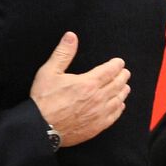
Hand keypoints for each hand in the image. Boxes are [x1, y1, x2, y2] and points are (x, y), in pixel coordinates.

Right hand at [30, 32, 129, 146]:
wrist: (41, 128)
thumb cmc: (44, 100)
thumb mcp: (49, 72)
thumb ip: (63, 53)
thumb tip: (71, 37)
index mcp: (88, 83)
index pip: (109, 71)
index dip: (116, 65)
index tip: (120, 62)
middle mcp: (97, 98)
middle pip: (117, 85)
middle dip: (122, 76)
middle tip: (125, 72)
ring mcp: (98, 114)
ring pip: (118, 100)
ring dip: (123, 91)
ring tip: (125, 87)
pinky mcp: (96, 127)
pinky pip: (114, 116)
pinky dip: (119, 108)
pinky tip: (119, 106)